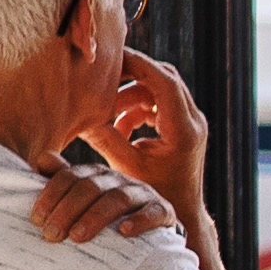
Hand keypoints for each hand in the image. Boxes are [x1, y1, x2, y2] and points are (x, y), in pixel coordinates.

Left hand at [27, 157, 178, 244]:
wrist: (151, 232)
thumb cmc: (106, 216)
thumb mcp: (83, 198)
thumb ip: (62, 180)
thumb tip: (41, 161)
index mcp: (94, 174)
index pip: (69, 176)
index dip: (51, 195)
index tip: (37, 219)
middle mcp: (117, 179)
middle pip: (90, 187)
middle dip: (67, 210)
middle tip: (51, 235)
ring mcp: (142, 193)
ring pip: (117, 199)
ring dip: (95, 217)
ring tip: (77, 236)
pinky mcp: (163, 210)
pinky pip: (153, 212)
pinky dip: (139, 221)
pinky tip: (124, 232)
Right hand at [92, 49, 212, 202]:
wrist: (182, 212)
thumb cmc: (156, 194)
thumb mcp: (126, 166)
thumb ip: (104, 137)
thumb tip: (77, 115)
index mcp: (183, 129)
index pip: (164, 81)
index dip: (138, 64)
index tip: (110, 58)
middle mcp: (193, 122)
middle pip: (165, 77)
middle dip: (133, 73)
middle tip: (103, 76)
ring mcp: (191, 123)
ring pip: (161, 89)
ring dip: (132, 93)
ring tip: (106, 110)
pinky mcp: (183, 128)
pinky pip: (160, 103)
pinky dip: (138, 108)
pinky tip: (119, 127)